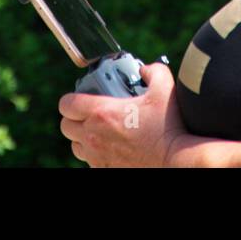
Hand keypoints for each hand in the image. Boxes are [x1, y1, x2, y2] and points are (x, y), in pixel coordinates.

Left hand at [58, 61, 185, 167]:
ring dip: (82, 137)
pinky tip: (111, 146)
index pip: (67, 104)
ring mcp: (97, 156)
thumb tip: (145, 69)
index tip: (81, 98)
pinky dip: (95, 153)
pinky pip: (89, 161)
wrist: (174, 161)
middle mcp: (94, 136)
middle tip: (89, 113)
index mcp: (102, 113)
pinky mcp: (104, 170)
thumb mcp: (164, 90)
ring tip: (99, 130)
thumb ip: (154, 71)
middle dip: (74, 117)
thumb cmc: (168, 127)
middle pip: (66, 126)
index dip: (71, 99)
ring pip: (75, 146)